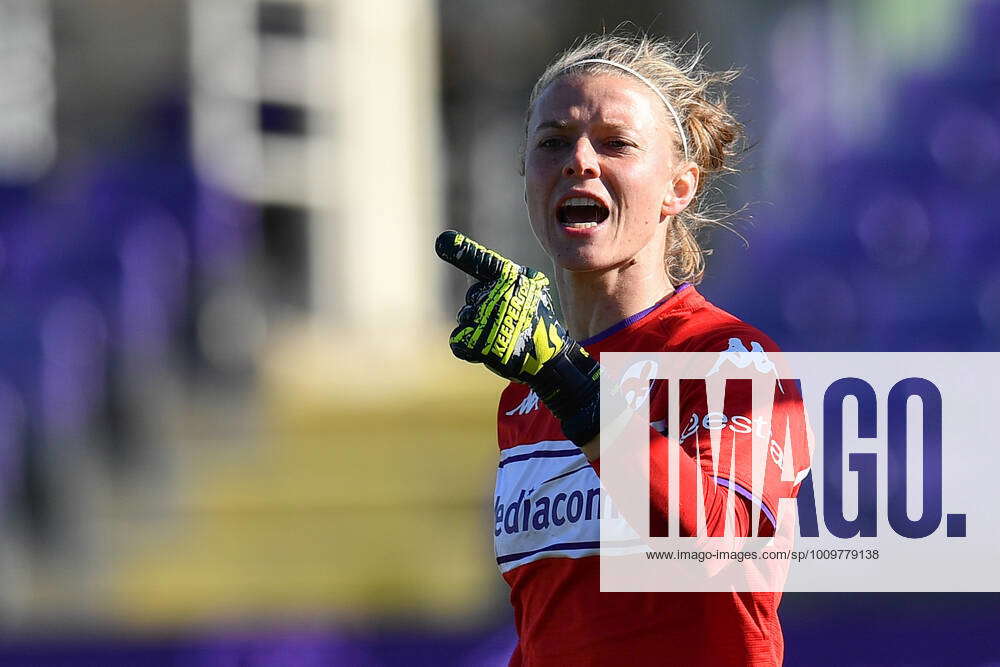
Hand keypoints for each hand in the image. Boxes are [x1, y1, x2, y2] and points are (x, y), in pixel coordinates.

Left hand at [435, 230, 599, 446]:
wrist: (551, 361)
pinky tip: (489, 350)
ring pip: (465, 319)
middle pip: (472, 298)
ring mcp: (490, 320)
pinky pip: (458, 341)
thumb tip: (464, 256)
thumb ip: (498, 277)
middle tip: (507, 323)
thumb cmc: (535, 323)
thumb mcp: (525, 292)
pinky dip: (468, 348)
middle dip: (481, 310)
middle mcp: (499, 295)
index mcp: (512, 278)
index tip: (443, 241)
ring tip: (502, 337)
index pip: (482, 263)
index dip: (461, 251)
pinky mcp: (481, 344)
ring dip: (477, 329)